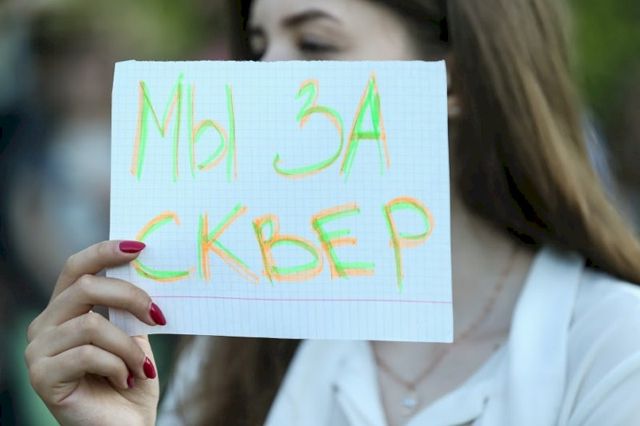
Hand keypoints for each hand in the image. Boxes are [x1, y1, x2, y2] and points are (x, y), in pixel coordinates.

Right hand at [25, 240, 165, 425]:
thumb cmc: (132, 379)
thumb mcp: (135, 334)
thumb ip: (130, 306)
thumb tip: (147, 266)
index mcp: (65, 309)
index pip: (77, 267)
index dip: (105, 251)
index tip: (140, 247)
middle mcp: (45, 325)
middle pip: (86, 288)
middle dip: (131, 298)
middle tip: (159, 316)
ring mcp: (37, 351)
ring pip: (91, 325)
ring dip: (127, 347)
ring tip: (140, 368)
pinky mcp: (41, 376)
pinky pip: (87, 354)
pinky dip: (117, 366)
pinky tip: (124, 381)